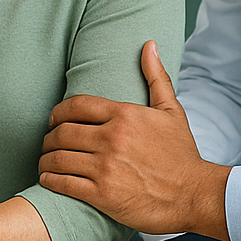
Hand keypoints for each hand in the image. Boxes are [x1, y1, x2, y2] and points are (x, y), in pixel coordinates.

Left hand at [38, 40, 231, 238]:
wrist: (195, 195)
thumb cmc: (182, 154)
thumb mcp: (171, 111)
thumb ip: (156, 77)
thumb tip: (149, 45)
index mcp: (124, 115)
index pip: (75, 105)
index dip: (58, 113)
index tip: (53, 120)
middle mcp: (112, 138)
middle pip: (62, 132)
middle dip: (49, 137)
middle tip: (48, 143)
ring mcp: (106, 167)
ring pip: (58, 158)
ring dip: (46, 160)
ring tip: (45, 162)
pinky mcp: (103, 194)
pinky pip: (64, 183)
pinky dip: (51, 180)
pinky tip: (48, 179)